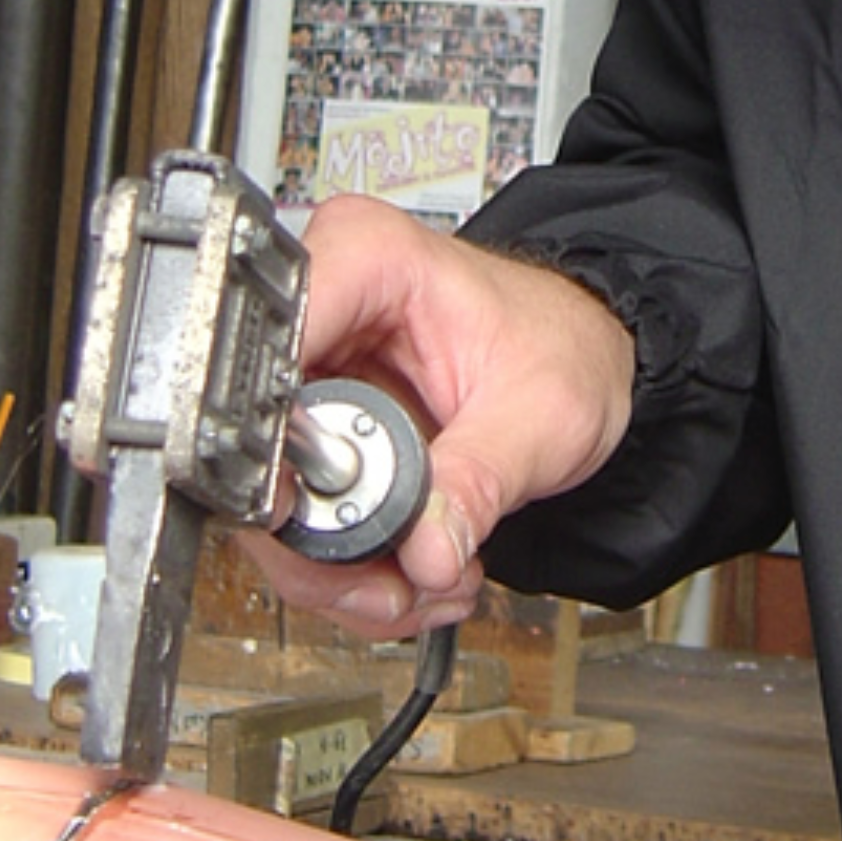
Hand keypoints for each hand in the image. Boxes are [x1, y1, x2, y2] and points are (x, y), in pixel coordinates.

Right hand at [237, 194, 635, 639]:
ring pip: (271, 497)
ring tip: (422, 581)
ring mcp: (315, 371)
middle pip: (258, 443)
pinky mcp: (318, 425)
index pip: (270, 346)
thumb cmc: (565, 345)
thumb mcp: (541, 414)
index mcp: (368, 258)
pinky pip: (301, 515)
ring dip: (342, 565)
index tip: (313, 516)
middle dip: (322, 540)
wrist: (584, 359)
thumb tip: (424, 550)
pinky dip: (351, 563)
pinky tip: (415, 568)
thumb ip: (478, 480)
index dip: (275, 444)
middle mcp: (326, 305)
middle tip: (391, 582)